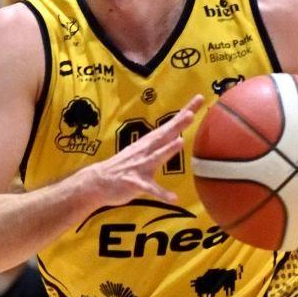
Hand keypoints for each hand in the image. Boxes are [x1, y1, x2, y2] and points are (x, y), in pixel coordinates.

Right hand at [78, 96, 203, 208]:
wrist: (97, 181)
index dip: (185, 111)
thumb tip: (178, 135)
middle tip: (192, 114)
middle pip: (164, 135)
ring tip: (180, 141)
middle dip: (177, 124)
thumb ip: (160, 145)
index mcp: (149, 143)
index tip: (200, 98)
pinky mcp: (135, 183)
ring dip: (168, 150)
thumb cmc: (124, 167)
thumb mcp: (143, 152)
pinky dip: (161, 194)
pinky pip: (150, 189)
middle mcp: (145, 151)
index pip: (170, 124)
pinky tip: (173, 199)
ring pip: (156, 157)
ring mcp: (139, 166)